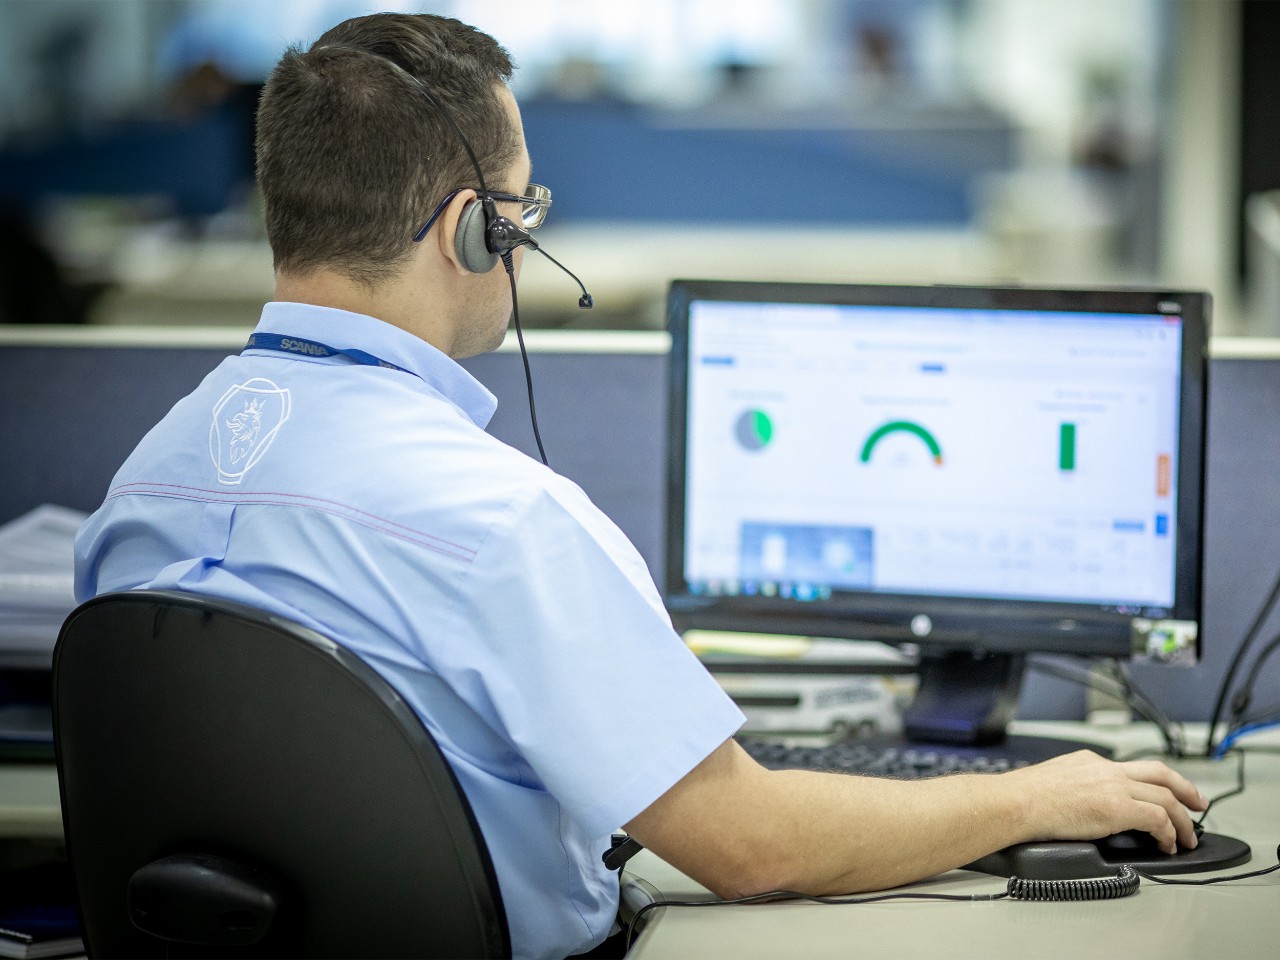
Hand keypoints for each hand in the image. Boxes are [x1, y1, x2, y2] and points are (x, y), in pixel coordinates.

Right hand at [1005, 750, 1208, 854]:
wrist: (1016, 802)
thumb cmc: (1024, 798)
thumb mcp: (1055, 781)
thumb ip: (1077, 787)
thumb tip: (1082, 805)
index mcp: (1090, 761)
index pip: (1132, 770)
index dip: (1154, 784)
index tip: (1162, 795)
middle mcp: (1106, 768)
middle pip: (1160, 773)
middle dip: (1185, 789)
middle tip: (1198, 803)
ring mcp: (1114, 785)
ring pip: (1166, 797)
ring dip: (1183, 820)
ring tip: (1187, 837)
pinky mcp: (1118, 807)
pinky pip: (1158, 818)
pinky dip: (1169, 832)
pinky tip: (1166, 844)